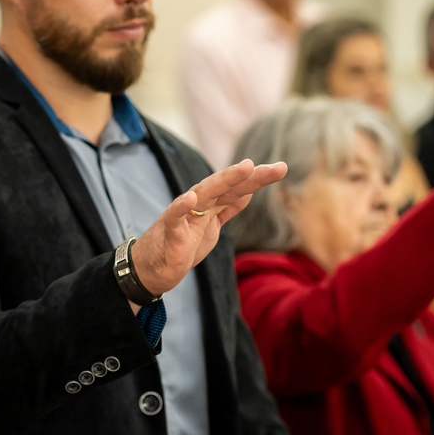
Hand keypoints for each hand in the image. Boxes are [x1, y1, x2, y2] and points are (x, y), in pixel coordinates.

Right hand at [130, 159, 287, 296]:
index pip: (238, 187)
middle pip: (227, 186)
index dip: (258, 178)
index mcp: (210, 203)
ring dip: (225, 180)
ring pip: (205, 193)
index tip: (281, 167)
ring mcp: (184, 216)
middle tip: (277, 167)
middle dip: (251, 175)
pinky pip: (174, 217)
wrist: (153, 267)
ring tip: (245, 168)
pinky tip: (190, 197)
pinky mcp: (170, 231)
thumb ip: (228, 207)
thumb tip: (248, 191)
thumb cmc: (182, 244)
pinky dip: (180, 206)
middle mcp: (198, 203)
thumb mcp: (212, 225)